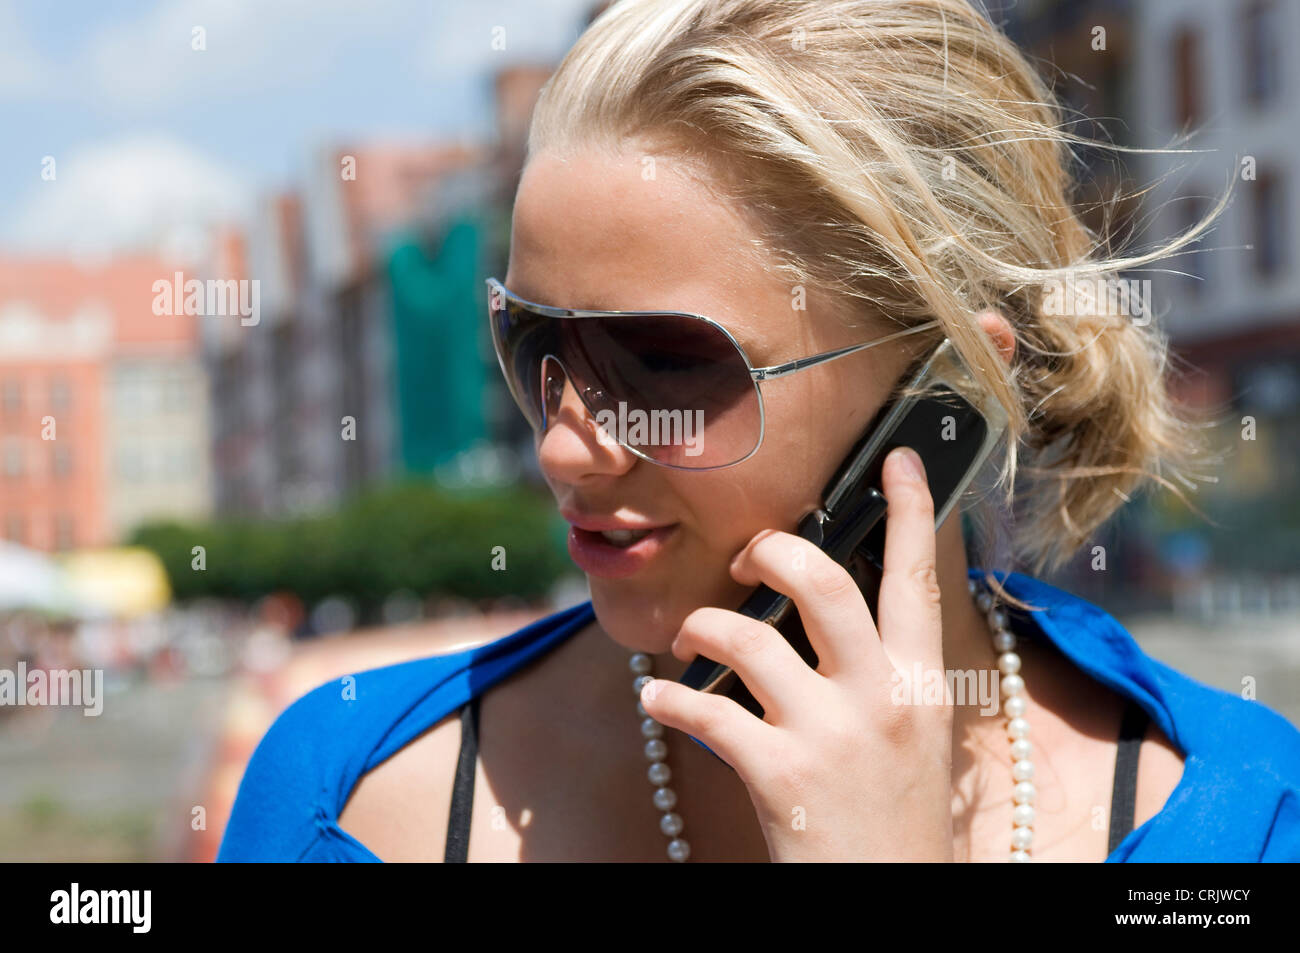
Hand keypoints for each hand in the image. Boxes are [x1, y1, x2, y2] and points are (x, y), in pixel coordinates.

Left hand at [640, 446, 954, 860]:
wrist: (891, 900)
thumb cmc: (894, 817)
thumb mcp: (912, 735)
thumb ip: (880, 671)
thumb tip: (822, 611)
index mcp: (921, 683)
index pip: (917, 578)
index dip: (911, 510)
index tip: (896, 457)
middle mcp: (881, 698)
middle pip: (820, 582)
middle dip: (769, 552)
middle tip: (743, 564)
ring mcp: (831, 736)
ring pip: (746, 638)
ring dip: (702, 628)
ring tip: (689, 641)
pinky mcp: (781, 777)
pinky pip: (705, 711)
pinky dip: (669, 698)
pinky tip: (658, 698)